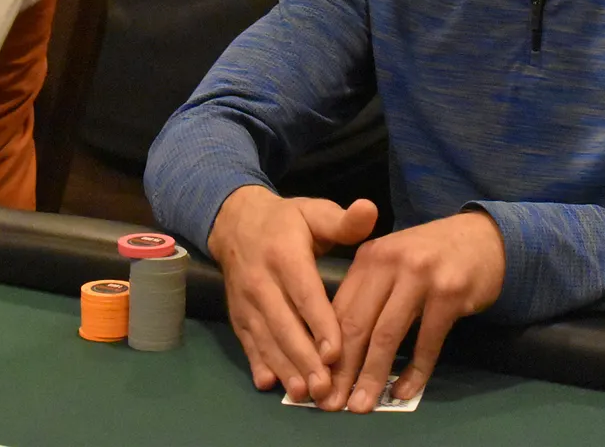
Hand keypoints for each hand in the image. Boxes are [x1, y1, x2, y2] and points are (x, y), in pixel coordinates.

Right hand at [207, 186, 377, 403]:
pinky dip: (257, 363)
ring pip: (266, 338)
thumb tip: (370, 209)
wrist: (234, 221)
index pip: (305, 295)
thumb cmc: (287, 220)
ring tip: (304, 394)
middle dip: (304, 359)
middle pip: (284, 324)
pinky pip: (247, 342)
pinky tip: (268, 384)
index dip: (320, 325)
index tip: (337, 353)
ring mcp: (246, 302)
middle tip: (325, 388)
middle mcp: (261, 282)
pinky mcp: (238, 315)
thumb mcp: (315, 212)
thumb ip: (343, 220)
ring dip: (284, 367)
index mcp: (285, 255)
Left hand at [321, 211, 505, 412]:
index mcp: (370, 256)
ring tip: (363, 405)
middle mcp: (391, 261)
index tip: (318, 382)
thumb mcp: (393, 263)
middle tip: (332, 403)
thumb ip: (367, 295)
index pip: (340, 309)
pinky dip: (415, 372)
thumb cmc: (432, 256)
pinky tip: (405, 391)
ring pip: (387, 335)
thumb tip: (338, 351)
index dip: (326, 351)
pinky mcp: (450, 292)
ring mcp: (421, 275)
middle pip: (357, 324)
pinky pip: (427, 342)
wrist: (484, 237)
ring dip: (373, 375)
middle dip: (343, 369)